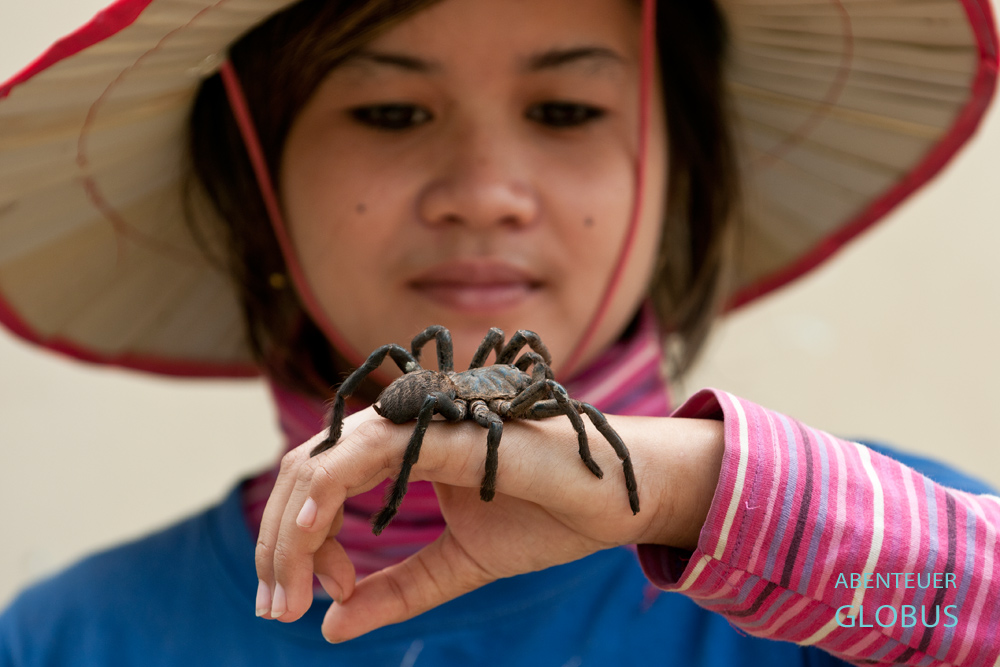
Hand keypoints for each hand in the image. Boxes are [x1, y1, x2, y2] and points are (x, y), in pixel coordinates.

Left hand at [254, 406, 722, 641]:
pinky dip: (326, 491)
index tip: (318, 597)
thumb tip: (329, 625)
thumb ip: (396, 589)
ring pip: (322, 462)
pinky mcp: (448, 429)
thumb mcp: (457, 566)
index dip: (299, 544)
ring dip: (290, 531)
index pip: (320, 485)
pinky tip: (307, 540)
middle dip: (278, 545)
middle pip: (306, 472)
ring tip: (287, 594)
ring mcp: (424, 422)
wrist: (616, 499)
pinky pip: (367, 452)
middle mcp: (405, 427)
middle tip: (274, 609)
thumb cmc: (547, 516)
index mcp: (403, 450)